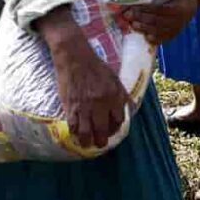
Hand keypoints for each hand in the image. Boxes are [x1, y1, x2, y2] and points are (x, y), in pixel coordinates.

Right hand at [37, 6, 129, 149]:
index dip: (116, 128)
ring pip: (87, 132)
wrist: (74, 56)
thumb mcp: (114, 78)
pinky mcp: (70, 105)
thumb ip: (121, 95)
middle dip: (102, 140)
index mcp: (114, 96)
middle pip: (104, 130)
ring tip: (87, 143)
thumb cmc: (95, 65)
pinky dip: (75, 133)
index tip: (112, 129)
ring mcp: (84, 106)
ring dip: (88, 141)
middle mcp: (100, 103)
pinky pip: (73, 126)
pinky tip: (76, 133)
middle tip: (100, 143)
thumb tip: (129, 108)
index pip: (119, 121)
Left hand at [116, 0, 197, 45]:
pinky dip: (151, 38)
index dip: (145, 10)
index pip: (160, 9)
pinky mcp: (172, 35)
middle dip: (141, 19)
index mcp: (179, 7)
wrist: (190, 6)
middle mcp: (179, 21)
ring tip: (131, 25)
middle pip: (158, 21)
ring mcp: (176, 30)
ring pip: (158, 31)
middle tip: (127, 16)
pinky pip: (161, 39)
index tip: (132, 8)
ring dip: (144, 29)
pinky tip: (142, 35)